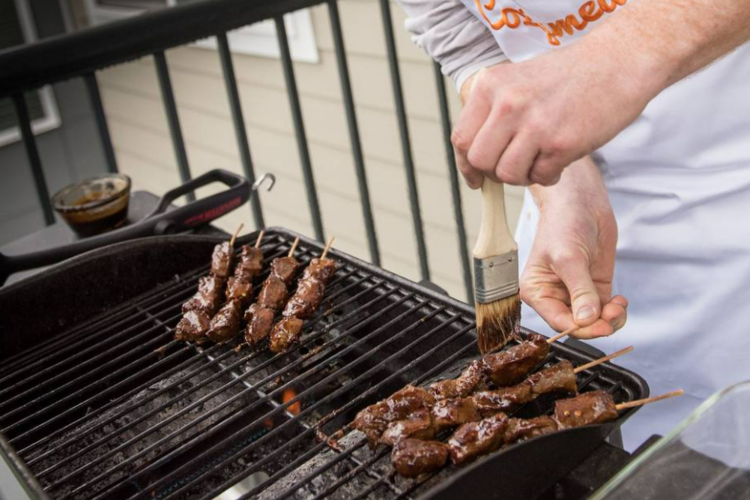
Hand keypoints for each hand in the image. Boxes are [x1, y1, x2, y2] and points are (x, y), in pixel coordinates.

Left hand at [453, 42, 653, 187]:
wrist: (617, 62)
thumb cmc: (567, 75)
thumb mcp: (516, 80)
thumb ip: (492, 112)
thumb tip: (472, 157)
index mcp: (490, 86)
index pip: (461, 138)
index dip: (466, 164)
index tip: (476, 177)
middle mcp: (508, 104)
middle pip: (480, 161)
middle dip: (494, 172)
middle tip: (513, 166)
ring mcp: (534, 124)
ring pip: (507, 174)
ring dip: (522, 176)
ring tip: (539, 160)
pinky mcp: (561, 143)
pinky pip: (540, 177)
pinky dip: (548, 175)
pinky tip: (559, 157)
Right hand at [520, 158, 626, 337]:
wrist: (582, 203)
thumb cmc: (564, 224)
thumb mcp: (569, 258)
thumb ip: (580, 290)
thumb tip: (587, 319)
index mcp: (537, 291)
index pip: (558, 321)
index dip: (580, 328)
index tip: (600, 326)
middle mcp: (554, 296)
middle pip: (577, 325)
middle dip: (597, 324)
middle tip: (613, 316)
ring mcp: (576, 293)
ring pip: (594, 322)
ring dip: (609, 320)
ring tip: (618, 306)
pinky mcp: (595, 288)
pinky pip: (605, 311)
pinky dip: (615, 312)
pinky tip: (620, 301)